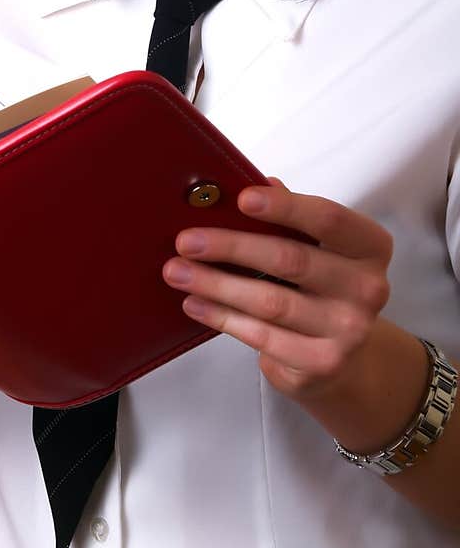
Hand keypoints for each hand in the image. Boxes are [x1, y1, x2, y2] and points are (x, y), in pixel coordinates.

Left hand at [162, 178, 392, 400]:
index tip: (242, 199)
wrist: (343, 359)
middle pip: (290, 259)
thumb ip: (288, 217)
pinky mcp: (323, 363)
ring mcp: (349, 330)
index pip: (328, 219)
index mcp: (369, 246)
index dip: (285, 207)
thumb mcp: (314, 248)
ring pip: (270, 301)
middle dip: (230, 247)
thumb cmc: (319, 287)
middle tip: (186, 241)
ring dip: (216, 284)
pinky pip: (262, 336)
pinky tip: (194, 304)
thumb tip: (247, 184)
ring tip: (177, 272)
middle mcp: (368, 288)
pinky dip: (222, 317)